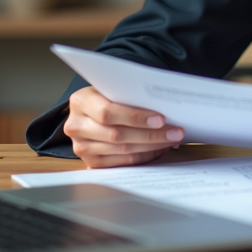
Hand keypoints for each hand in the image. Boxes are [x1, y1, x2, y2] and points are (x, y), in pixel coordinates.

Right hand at [64, 86, 184, 167]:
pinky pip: (123, 162)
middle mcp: (76, 126)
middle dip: (151, 135)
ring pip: (122, 151)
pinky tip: (159, 148)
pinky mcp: (90, 162)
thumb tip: (165, 107)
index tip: (160, 119)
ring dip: (152, 146)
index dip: (135, 117)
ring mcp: (81, 147)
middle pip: (117, 135)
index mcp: (80, 102)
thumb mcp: (110, 88)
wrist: (88, 111)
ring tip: (172, 139)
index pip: (107, 112)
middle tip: (176, 132)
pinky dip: (144, 156)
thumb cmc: (105, 96)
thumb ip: (129, 95)